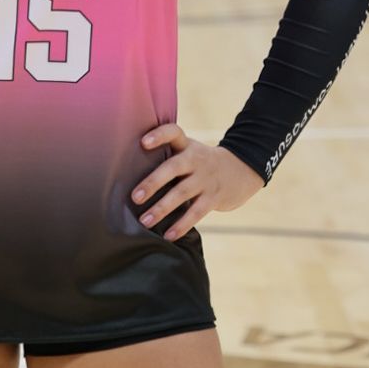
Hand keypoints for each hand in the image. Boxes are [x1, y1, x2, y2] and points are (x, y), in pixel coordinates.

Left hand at [131, 124, 264, 238]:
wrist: (240, 170)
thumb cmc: (201, 162)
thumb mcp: (188, 150)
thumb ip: (167, 156)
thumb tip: (128, 173)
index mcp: (186, 145)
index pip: (173, 132)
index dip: (159, 135)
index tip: (143, 143)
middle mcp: (196, 159)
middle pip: (173, 167)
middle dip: (153, 182)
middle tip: (135, 197)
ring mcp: (206, 178)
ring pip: (182, 193)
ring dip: (162, 208)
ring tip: (145, 221)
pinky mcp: (214, 197)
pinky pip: (196, 212)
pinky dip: (182, 225)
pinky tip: (168, 235)